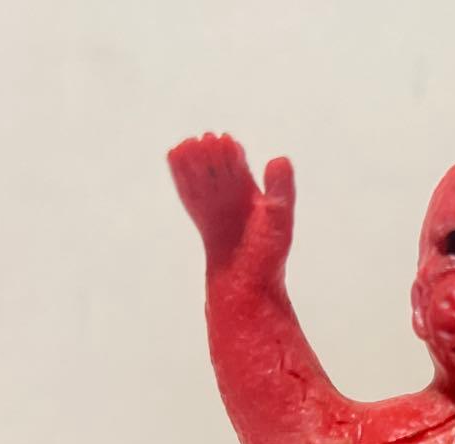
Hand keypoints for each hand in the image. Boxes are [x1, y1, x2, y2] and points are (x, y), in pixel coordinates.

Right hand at [168, 133, 294, 273]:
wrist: (245, 291)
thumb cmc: (266, 261)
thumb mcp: (278, 222)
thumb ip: (279, 191)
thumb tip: (279, 158)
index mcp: (255, 199)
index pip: (240, 167)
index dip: (232, 153)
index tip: (226, 143)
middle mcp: (235, 203)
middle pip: (219, 169)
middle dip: (212, 154)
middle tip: (206, 141)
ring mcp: (217, 211)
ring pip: (203, 179)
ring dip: (196, 162)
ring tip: (189, 145)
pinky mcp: (203, 222)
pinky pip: (190, 194)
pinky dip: (182, 176)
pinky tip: (175, 156)